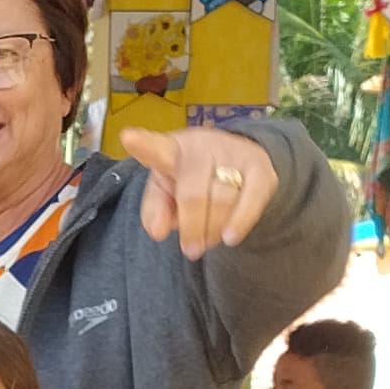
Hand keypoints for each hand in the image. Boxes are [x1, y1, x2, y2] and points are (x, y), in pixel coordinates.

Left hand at [118, 125, 279, 256]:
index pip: (155, 148)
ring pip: (223, 199)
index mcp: (171, 149)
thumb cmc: (190, 179)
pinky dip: (240, 222)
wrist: (238, 163)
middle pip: (194, 192)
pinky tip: (230, 238)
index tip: (129, 138)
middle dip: (192, 227)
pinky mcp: (260, 167)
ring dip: (213, 229)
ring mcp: (234, 152)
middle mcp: (202, 144)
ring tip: (208, 239)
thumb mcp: (165, 193)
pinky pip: (251, 199)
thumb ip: (155, 211)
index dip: (143, 144)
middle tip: (191, 250)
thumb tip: (158, 232)